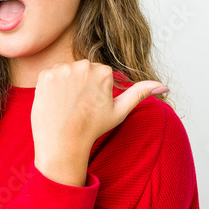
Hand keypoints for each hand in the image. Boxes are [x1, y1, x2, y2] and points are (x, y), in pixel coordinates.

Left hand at [31, 60, 165, 181]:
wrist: (63, 143)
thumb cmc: (92, 129)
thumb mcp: (120, 111)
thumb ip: (140, 92)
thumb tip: (164, 85)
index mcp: (102, 71)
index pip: (98, 74)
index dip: (94, 91)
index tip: (90, 106)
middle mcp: (83, 65)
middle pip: (81, 70)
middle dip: (80, 85)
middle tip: (78, 107)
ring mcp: (62, 70)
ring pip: (65, 72)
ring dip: (65, 85)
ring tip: (66, 105)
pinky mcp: (44, 75)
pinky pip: (49, 76)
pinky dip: (50, 87)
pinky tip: (55, 102)